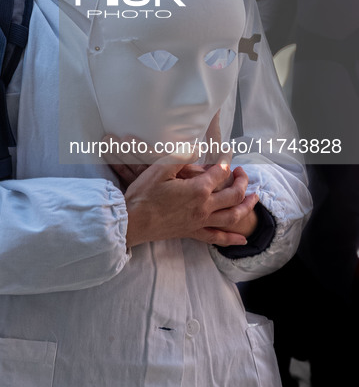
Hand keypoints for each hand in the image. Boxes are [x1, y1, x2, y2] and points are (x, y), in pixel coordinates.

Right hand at [124, 162, 257, 248]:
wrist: (132, 222)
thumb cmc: (143, 194)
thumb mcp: (160, 168)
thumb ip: (181, 156)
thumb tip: (196, 147)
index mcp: (198, 189)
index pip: (221, 172)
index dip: (226, 161)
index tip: (227, 153)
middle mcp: (204, 207)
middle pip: (234, 194)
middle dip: (242, 181)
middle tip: (242, 172)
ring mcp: (200, 221)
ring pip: (233, 216)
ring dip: (247, 206)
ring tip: (254, 198)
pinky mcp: (193, 232)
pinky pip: (217, 237)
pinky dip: (232, 239)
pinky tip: (243, 238)